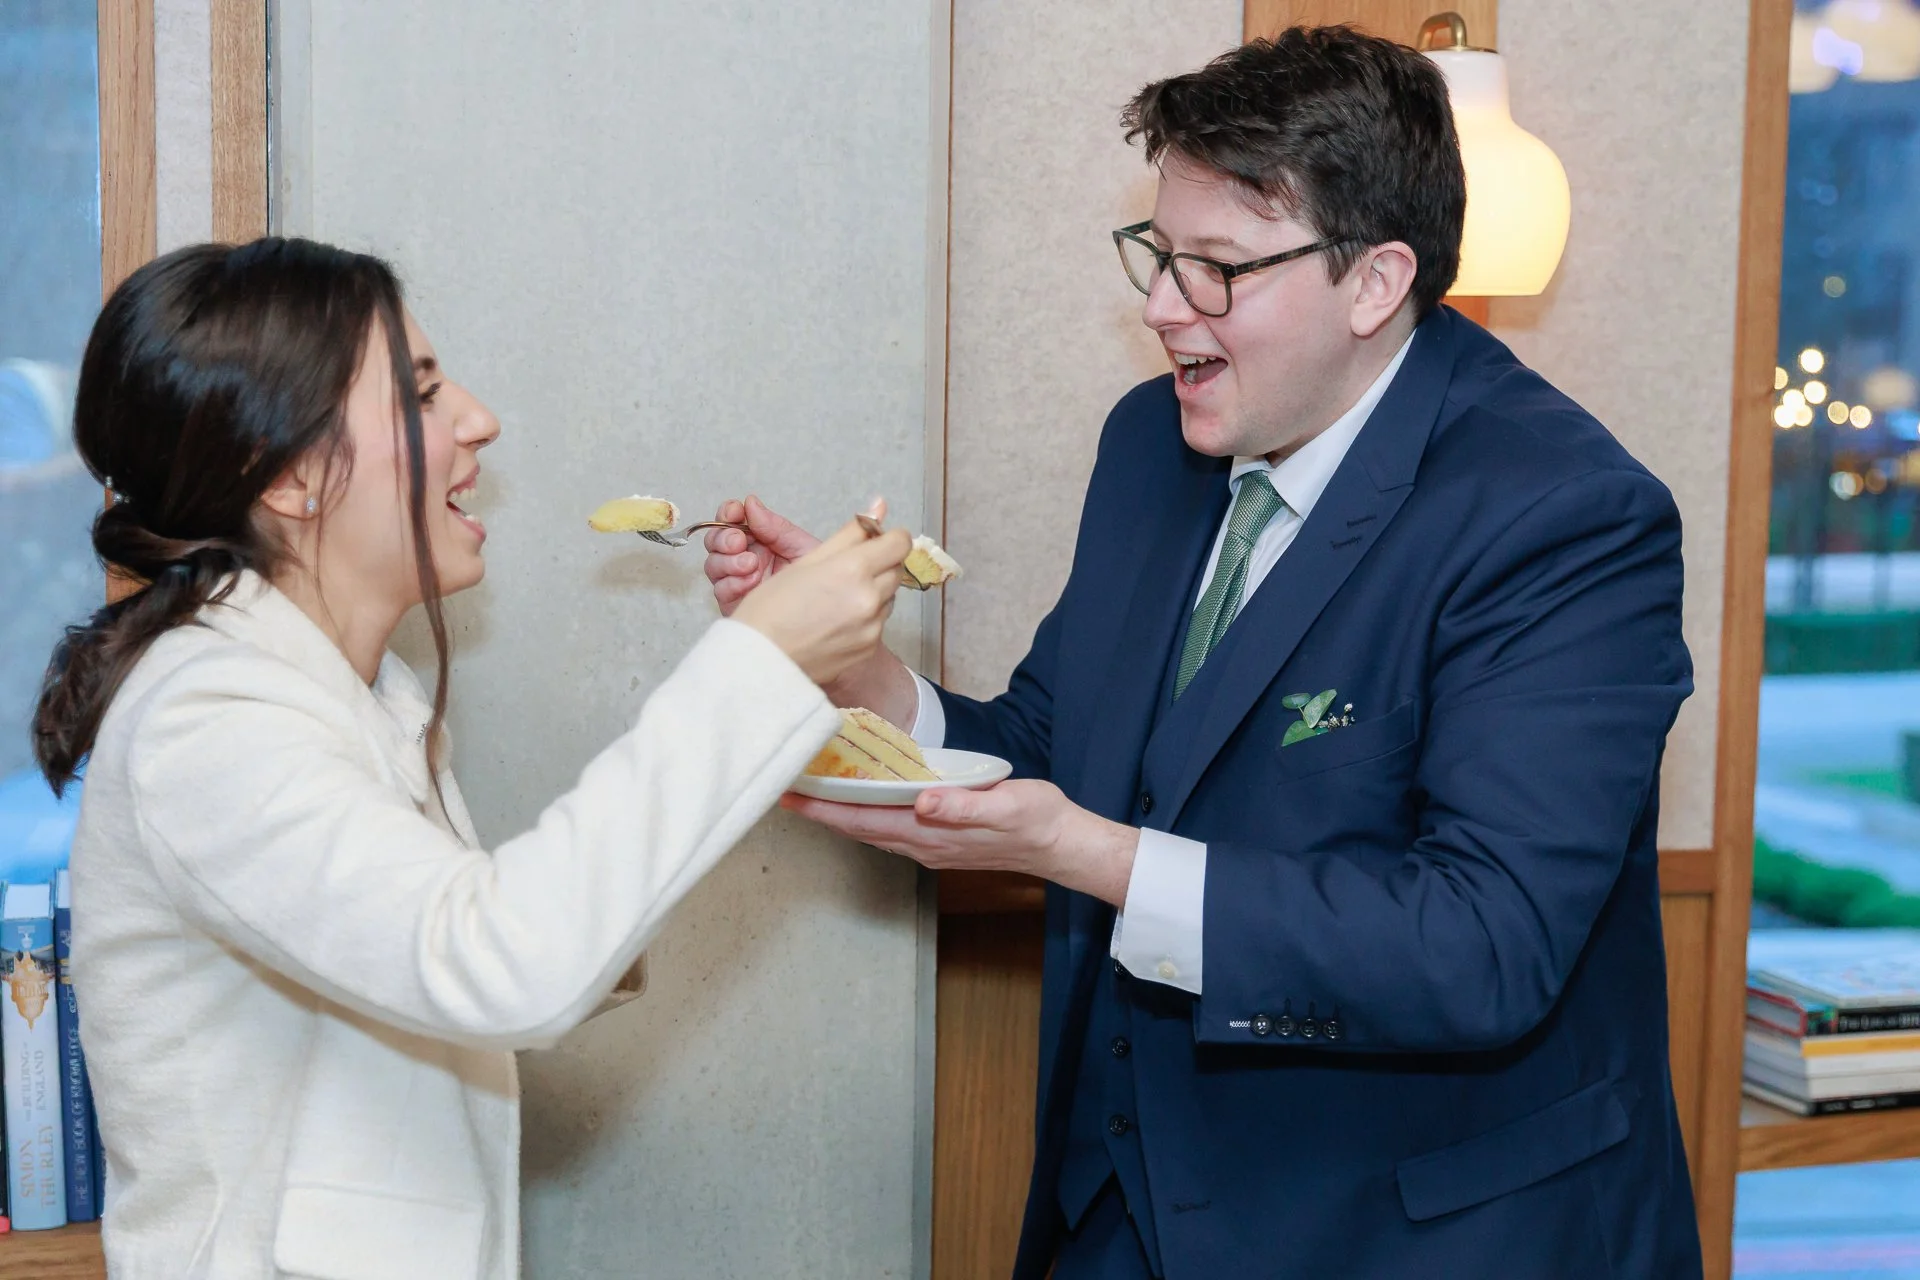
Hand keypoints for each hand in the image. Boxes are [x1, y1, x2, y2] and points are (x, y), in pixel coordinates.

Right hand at [704, 496, 822, 616]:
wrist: (825, 612)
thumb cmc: (818, 580)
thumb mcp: (801, 545)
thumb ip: (774, 526)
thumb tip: (751, 503)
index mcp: (759, 540)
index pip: (731, 520)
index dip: (727, 512)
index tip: (734, 512)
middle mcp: (744, 558)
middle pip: (715, 541)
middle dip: (724, 538)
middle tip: (739, 541)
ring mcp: (737, 581)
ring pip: (713, 565)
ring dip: (728, 561)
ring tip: (752, 564)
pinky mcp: (736, 604)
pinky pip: (720, 590)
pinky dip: (733, 583)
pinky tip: (751, 582)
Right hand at [732, 515, 910, 686]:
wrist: (760, 660)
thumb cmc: (772, 608)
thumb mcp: (807, 560)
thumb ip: (850, 533)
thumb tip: (879, 506)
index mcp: (853, 570)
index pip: (900, 542)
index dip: (888, 538)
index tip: (874, 540)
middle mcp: (869, 599)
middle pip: (896, 569)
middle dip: (879, 564)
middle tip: (846, 570)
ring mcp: (872, 627)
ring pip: (888, 598)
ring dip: (872, 591)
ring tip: (836, 598)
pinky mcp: (868, 649)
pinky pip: (878, 624)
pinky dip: (864, 618)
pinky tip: (834, 621)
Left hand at [780, 780, 1139, 905]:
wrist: (1061, 845)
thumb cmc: (1036, 820)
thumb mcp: (1006, 806)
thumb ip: (963, 806)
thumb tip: (923, 801)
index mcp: (931, 833)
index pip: (864, 821)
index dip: (825, 809)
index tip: (793, 795)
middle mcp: (922, 844)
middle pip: (857, 828)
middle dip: (820, 810)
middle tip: (785, 787)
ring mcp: (929, 846)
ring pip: (870, 830)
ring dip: (838, 813)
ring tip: (811, 791)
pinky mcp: (939, 839)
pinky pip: (889, 828)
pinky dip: (864, 814)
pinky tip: (859, 800)